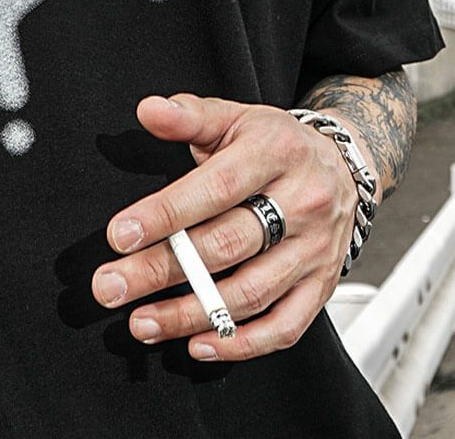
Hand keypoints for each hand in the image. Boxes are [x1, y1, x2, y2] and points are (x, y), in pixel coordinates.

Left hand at [90, 93, 371, 361]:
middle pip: (226, 245)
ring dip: (191, 314)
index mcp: (275, 153)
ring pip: (251, 292)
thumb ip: (189, 116)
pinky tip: (197, 343)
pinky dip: (241, 343)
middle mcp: (302, 202)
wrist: (343, 165)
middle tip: (111, 286)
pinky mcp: (323, 285)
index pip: (217, 188)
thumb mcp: (235, 117)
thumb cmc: (276, 144)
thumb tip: (149, 110)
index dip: (166, 214)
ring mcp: (315, 248)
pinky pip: (285, 326)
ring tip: (140, 321)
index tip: (120, 235)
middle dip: (161, 270)